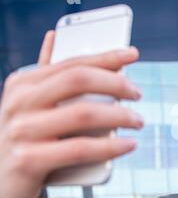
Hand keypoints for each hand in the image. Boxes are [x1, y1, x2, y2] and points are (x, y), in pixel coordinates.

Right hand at [0, 31, 142, 197]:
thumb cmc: (25, 139)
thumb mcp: (29, 104)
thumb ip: (46, 75)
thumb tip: (54, 37)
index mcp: (23, 84)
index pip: (71, 63)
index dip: (105, 56)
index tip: (132, 54)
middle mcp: (19, 102)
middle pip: (78, 80)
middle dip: (116, 83)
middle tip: (137, 94)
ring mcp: (22, 131)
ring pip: (83, 114)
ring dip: (120, 116)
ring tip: (137, 121)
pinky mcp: (29, 160)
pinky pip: (80, 149)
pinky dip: (110, 146)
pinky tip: (128, 144)